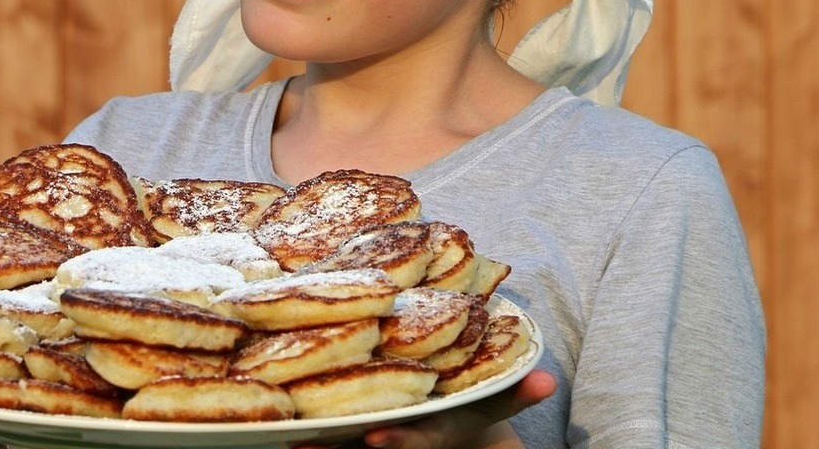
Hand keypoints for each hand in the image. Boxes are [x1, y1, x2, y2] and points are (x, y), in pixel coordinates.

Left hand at [293, 369, 556, 448]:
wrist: (442, 427)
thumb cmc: (462, 407)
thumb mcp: (489, 401)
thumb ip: (516, 392)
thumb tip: (550, 378)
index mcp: (429, 433)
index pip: (414, 441)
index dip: (398, 443)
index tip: (377, 439)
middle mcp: (393, 438)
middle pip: (368, 448)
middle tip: (310, 444)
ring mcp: (370, 436)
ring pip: (338, 443)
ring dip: (312, 442)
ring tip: (280, 434)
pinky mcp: (346, 427)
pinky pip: (322, 428)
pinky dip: (302, 426)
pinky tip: (268, 419)